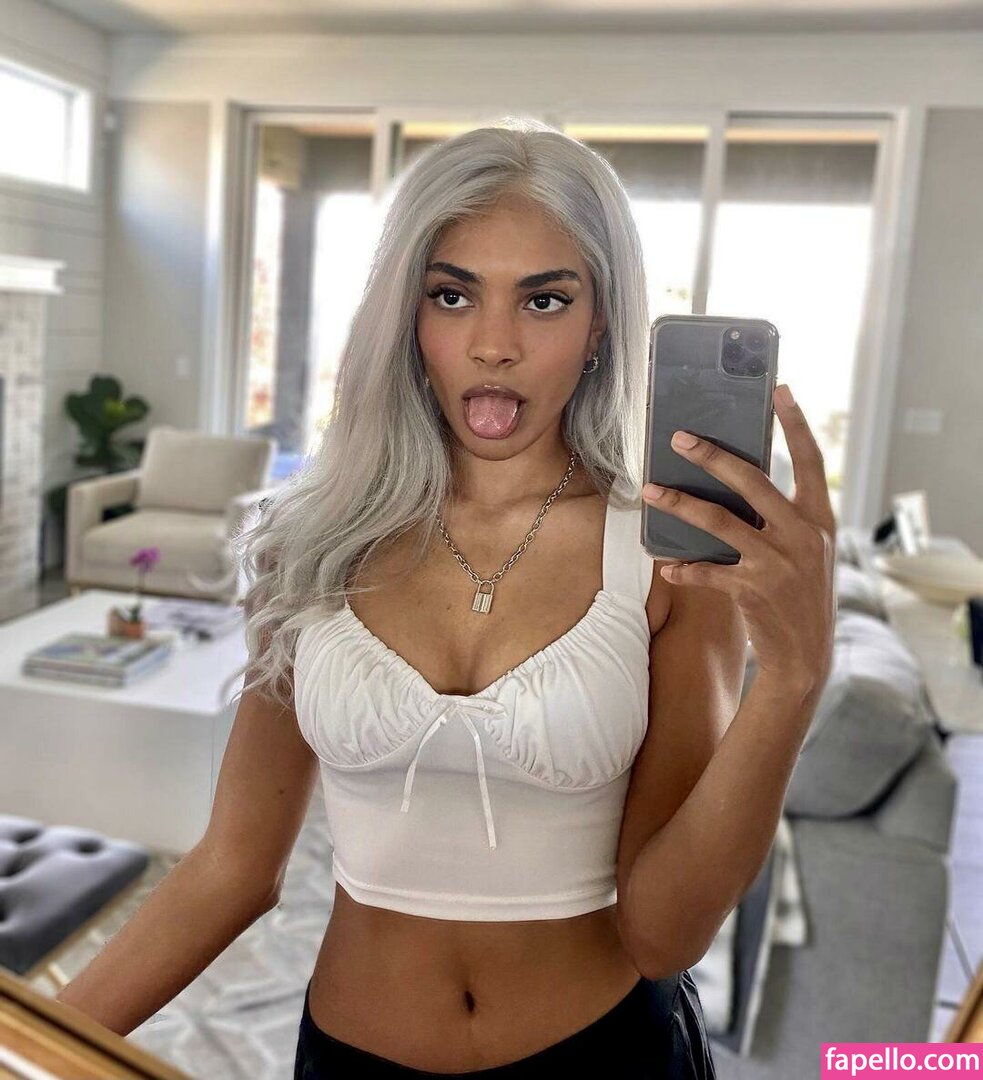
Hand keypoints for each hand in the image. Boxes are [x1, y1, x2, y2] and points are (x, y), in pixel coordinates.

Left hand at [641, 382, 836, 692]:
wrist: (805, 657)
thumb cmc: (800, 596)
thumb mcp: (806, 552)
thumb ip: (783, 519)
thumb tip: (739, 482)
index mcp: (819, 519)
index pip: (811, 461)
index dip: (796, 424)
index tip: (780, 389)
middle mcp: (802, 536)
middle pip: (753, 482)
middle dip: (712, 456)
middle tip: (679, 437)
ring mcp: (778, 563)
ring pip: (719, 521)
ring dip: (679, 503)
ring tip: (650, 489)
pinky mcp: (752, 590)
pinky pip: (706, 570)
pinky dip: (683, 567)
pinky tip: (665, 563)